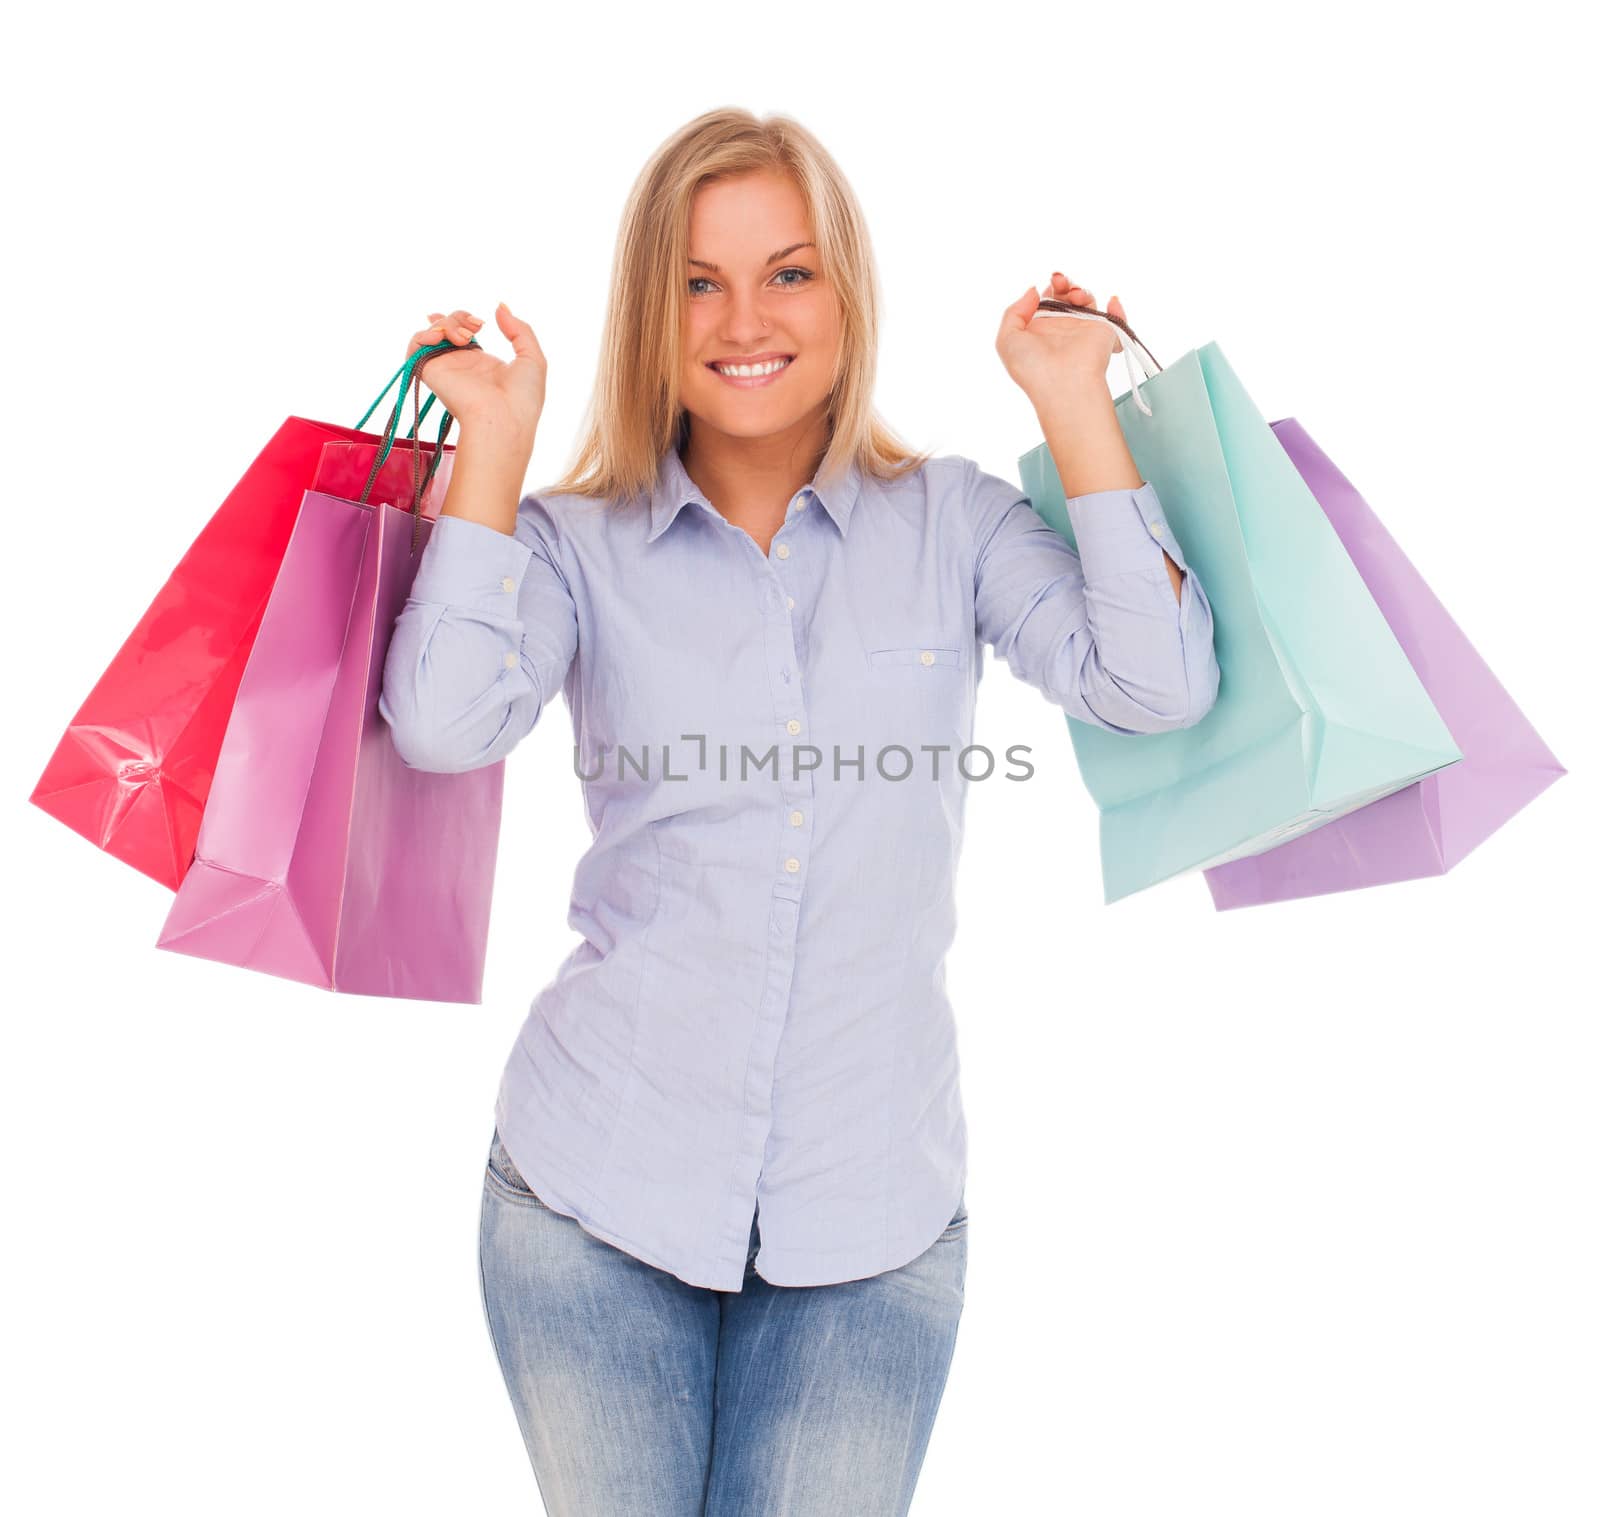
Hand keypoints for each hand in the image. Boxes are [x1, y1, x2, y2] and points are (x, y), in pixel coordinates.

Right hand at [405, 302, 546, 442]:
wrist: (504, 419)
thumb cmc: (522, 398)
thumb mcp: (533, 358)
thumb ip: (519, 330)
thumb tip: (500, 306)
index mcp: (481, 364)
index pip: (463, 333)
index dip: (464, 319)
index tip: (481, 323)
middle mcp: (460, 365)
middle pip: (446, 326)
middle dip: (459, 316)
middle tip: (476, 328)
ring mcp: (444, 368)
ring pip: (431, 331)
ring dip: (447, 323)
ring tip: (465, 337)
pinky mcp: (430, 371)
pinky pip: (415, 345)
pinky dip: (425, 333)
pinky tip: (446, 338)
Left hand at [995, 272, 1128, 410]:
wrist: (1064, 384)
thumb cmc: (1033, 368)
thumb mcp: (1007, 340)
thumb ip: (1014, 312)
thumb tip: (1033, 291)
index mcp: (1040, 329)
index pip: (1045, 301)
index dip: (1047, 289)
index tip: (1046, 288)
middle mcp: (1061, 328)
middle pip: (1065, 295)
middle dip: (1063, 283)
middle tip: (1060, 281)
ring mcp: (1083, 330)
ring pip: (1086, 300)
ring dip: (1081, 291)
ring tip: (1076, 296)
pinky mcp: (1104, 333)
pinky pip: (1115, 317)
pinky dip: (1117, 308)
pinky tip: (1111, 302)